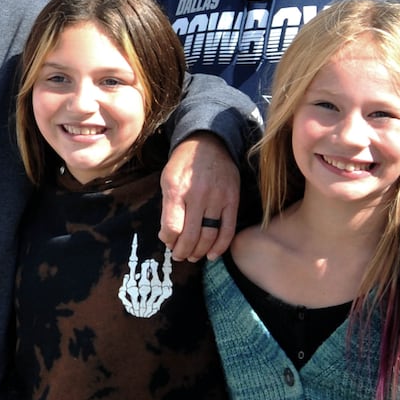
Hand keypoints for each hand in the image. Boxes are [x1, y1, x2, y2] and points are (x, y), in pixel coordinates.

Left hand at [159, 133, 239, 261]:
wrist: (208, 143)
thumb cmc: (184, 164)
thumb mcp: (167, 180)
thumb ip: (167, 208)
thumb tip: (168, 237)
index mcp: (177, 189)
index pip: (172, 227)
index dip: (169, 240)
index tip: (168, 242)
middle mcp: (198, 195)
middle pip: (191, 236)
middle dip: (182, 251)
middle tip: (179, 255)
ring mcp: (218, 198)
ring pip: (209, 236)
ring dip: (199, 252)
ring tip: (192, 256)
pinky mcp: (232, 200)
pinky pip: (228, 230)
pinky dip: (220, 246)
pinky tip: (212, 255)